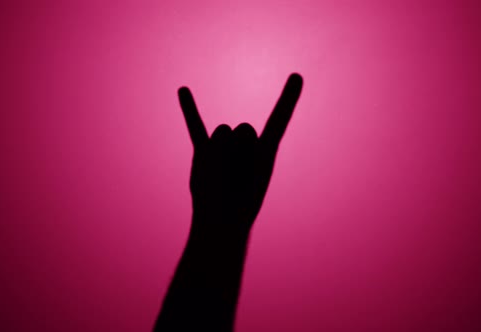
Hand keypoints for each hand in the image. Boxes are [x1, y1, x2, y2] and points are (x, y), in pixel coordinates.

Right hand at [179, 73, 302, 230]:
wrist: (220, 222)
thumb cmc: (240, 205)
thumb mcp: (250, 179)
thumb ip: (243, 149)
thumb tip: (224, 132)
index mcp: (266, 150)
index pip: (279, 118)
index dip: (289, 98)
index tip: (297, 76)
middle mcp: (246, 144)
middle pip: (245, 129)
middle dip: (241, 149)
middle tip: (239, 173)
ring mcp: (224, 146)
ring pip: (223, 132)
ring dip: (222, 154)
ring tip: (222, 175)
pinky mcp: (203, 152)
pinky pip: (195, 127)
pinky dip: (190, 110)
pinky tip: (183, 90)